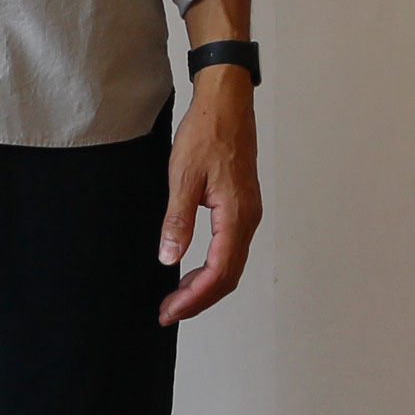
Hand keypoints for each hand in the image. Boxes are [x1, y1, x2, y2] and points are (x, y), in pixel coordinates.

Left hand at [156, 65, 262, 325]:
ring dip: (204, 287)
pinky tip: (191, 272)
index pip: (218, 272)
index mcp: (236, 216)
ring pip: (229, 265)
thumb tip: (170, 257)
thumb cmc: (207, 132)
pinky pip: (229, 250)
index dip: (194, 298)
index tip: (169, 311)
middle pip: (227, 277)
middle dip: (198, 300)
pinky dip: (210, 269)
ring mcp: (247, 214)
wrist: (226, 102)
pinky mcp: (241, 208)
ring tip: (176, 299)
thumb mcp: (183, 177)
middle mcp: (247, 219)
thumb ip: (178, 220)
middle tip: (167, 312)